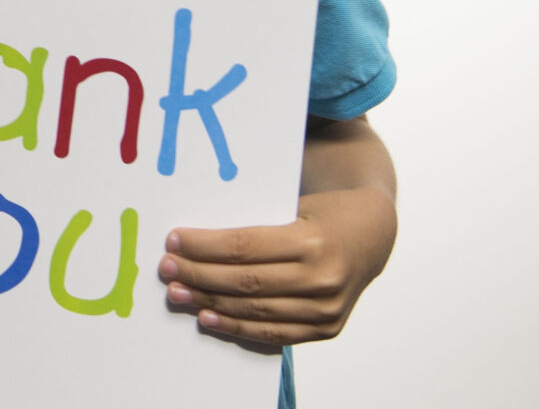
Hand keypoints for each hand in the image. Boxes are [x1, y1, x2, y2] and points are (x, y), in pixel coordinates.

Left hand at [160, 185, 398, 346]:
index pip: (243, 247)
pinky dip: (238, 328)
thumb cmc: (322, 212)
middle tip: (166, 269)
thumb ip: (253, 224)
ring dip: (210, 303)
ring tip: (178, 293)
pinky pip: (274, 333)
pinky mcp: (327, 328)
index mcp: (312, 240)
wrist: (372, 234)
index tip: (174, 241)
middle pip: (244, 281)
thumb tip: (194, 238)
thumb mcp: (292, 205)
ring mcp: (327, 308)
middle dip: (198, 275)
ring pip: (254, 310)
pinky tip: (209, 317)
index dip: (204, 246)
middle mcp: (322, 278)